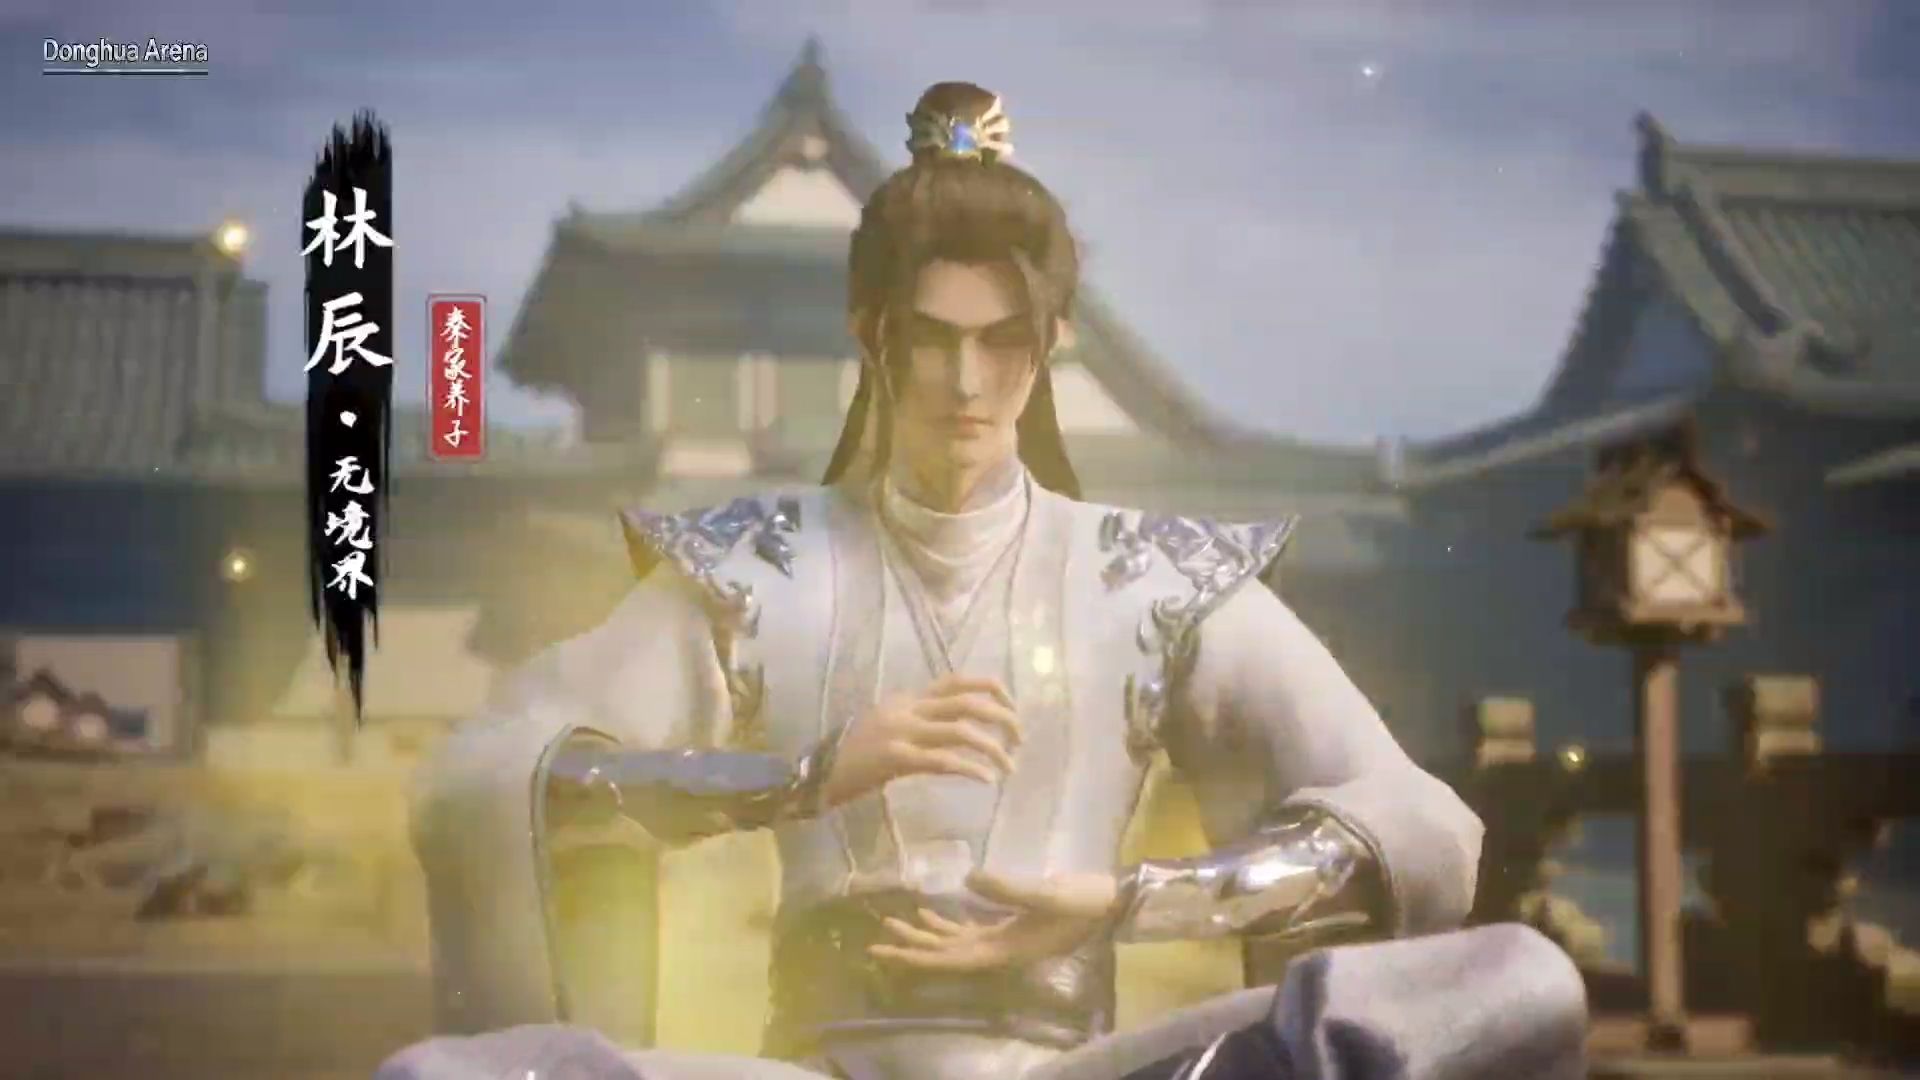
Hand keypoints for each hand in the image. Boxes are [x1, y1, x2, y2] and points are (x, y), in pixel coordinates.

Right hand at [819, 674, 1021, 809]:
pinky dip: (970, 768)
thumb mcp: (890, 725)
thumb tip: (960, 726)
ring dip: (993, 748)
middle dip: (1003, 718)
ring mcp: (902, 732)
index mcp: (909, 699)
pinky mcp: (896, 758)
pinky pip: (942, 760)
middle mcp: (909, 709)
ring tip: (1009, 767)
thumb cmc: (857, 753)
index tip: (1012, 707)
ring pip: (961, 731)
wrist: (820, 771)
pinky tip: (986, 779)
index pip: (958, 681)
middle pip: (968, 703)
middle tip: (1020, 740)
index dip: (992, 688)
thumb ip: (922, 720)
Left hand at [868, 870, 1121, 972]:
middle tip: (874, 942)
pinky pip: (967, 932)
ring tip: (891, 923)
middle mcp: (998, 951)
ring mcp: (1002, 939)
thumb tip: (969, 878)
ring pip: (953, 944)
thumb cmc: (1083, 900)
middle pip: (944, 956)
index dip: (917, 957)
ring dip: (923, 936)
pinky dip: (945, 925)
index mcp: (1004, 950)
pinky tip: (927, 912)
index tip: (885, 954)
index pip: (951, 960)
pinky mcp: (1007, 926)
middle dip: (911, 949)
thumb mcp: (1048, 893)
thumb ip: (1009, 888)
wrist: (1112, 902)